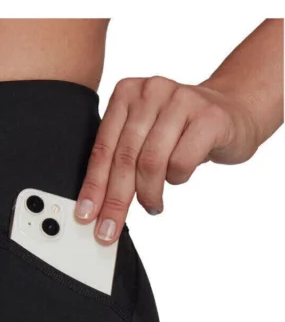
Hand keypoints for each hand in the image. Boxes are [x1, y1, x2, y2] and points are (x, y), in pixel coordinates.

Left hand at [75, 76, 259, 242]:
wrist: (234, 111)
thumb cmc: (184, 129)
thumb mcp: (146, 133)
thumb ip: (122, 156)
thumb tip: (97, 203)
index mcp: (126, 93)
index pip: (103, 147)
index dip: (93, 186)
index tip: (86, 215)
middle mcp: (150, 91)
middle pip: (124, 157)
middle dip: (115, 200)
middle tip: (109, 229)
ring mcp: (181, 100)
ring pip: (151, 162)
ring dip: (148, 193)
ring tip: (151, 205)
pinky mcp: (208, 117)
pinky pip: (181, 162)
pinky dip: (176, 179)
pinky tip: (178, 177)